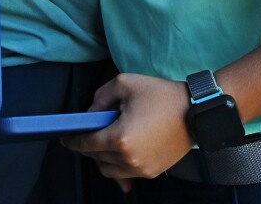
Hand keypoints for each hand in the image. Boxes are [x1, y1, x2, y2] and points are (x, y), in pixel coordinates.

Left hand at [61, 73, 193, 191]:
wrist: (196, 111)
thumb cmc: (161, 95)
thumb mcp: (126, 83)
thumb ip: (101, 97)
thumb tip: (90, 114)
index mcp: (119, 138)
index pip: (86, 143)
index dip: (72, 139)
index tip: (65, 136)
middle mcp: (128, 159)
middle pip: (95, 157)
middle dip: (88, 145)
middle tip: (87, 133)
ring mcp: (140, 169)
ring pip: (108, 170)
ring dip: (101, 157)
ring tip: (104, 141)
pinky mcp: (151, 172)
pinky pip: (125, 176)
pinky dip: (117, 167)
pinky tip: (115, 161)